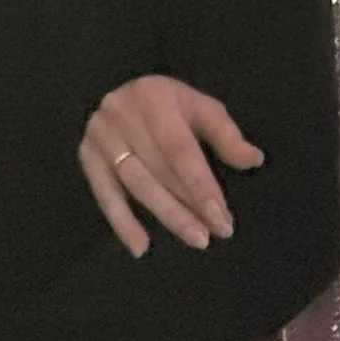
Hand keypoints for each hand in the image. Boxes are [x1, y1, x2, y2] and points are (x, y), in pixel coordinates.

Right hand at [79, 76, 261, 256]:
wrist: (122, 93)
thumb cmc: (169, 104)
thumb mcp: (200, 107)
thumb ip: (226, 135)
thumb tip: (253, 160)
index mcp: (154, 97)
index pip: (180, 150)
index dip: (201, 186)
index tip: (222, 217)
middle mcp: (122, 114)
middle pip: (159, 169)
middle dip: (189, 205)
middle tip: (214, 234)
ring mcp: (100, 136)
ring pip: (136, 184)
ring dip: (166, 216)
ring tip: (194, 239)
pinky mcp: (87, 156)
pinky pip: (105, 195)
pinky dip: (122, 223)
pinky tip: (141, 247)